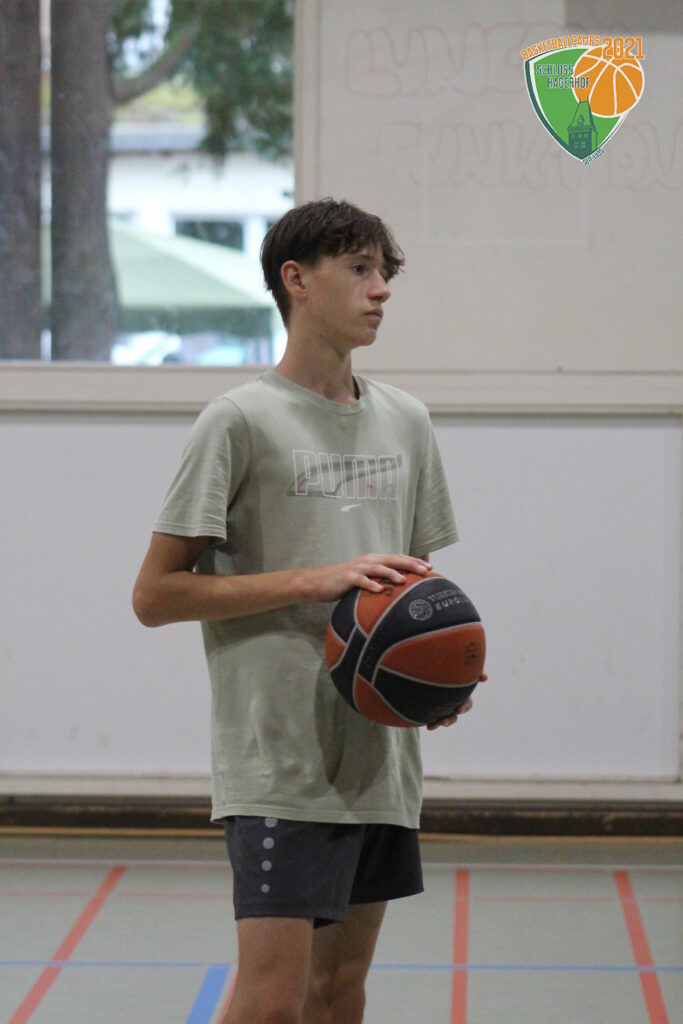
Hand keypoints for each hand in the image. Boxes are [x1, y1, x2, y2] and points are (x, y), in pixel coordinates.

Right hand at [302, 553, 431, 602]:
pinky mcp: (347, 578)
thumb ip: (380, 579)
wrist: (318, 582)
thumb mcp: (365, 578)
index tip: (430, 567)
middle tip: (426, 571)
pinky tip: (379, 590)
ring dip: (392, 573)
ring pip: (378, 568)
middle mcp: (368, 561)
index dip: (414, 561)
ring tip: (404, 580)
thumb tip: (400, 588)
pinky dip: (370, 585)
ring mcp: (357, 568)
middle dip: (410, 564)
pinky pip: (361, 581)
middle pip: (393, 560)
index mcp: (374, 560)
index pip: (398, 558)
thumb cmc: (344, 582)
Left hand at [425, 673, 487, 730]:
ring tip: (435, 724)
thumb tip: (486, 678)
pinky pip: (434, 722)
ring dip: (442, 723)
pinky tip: (428, 727)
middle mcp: (453, 703)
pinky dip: (433, 725)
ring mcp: (443, 709)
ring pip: (446, 720)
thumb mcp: (458, 671)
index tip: (458, 709)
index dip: (464, 707)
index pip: (467, 704)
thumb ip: (473, 674)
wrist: (429, 676)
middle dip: (451, 719)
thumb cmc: (448, 671)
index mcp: (461, 694)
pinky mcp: (433, 712)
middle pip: (455, 715)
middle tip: (443, 721)